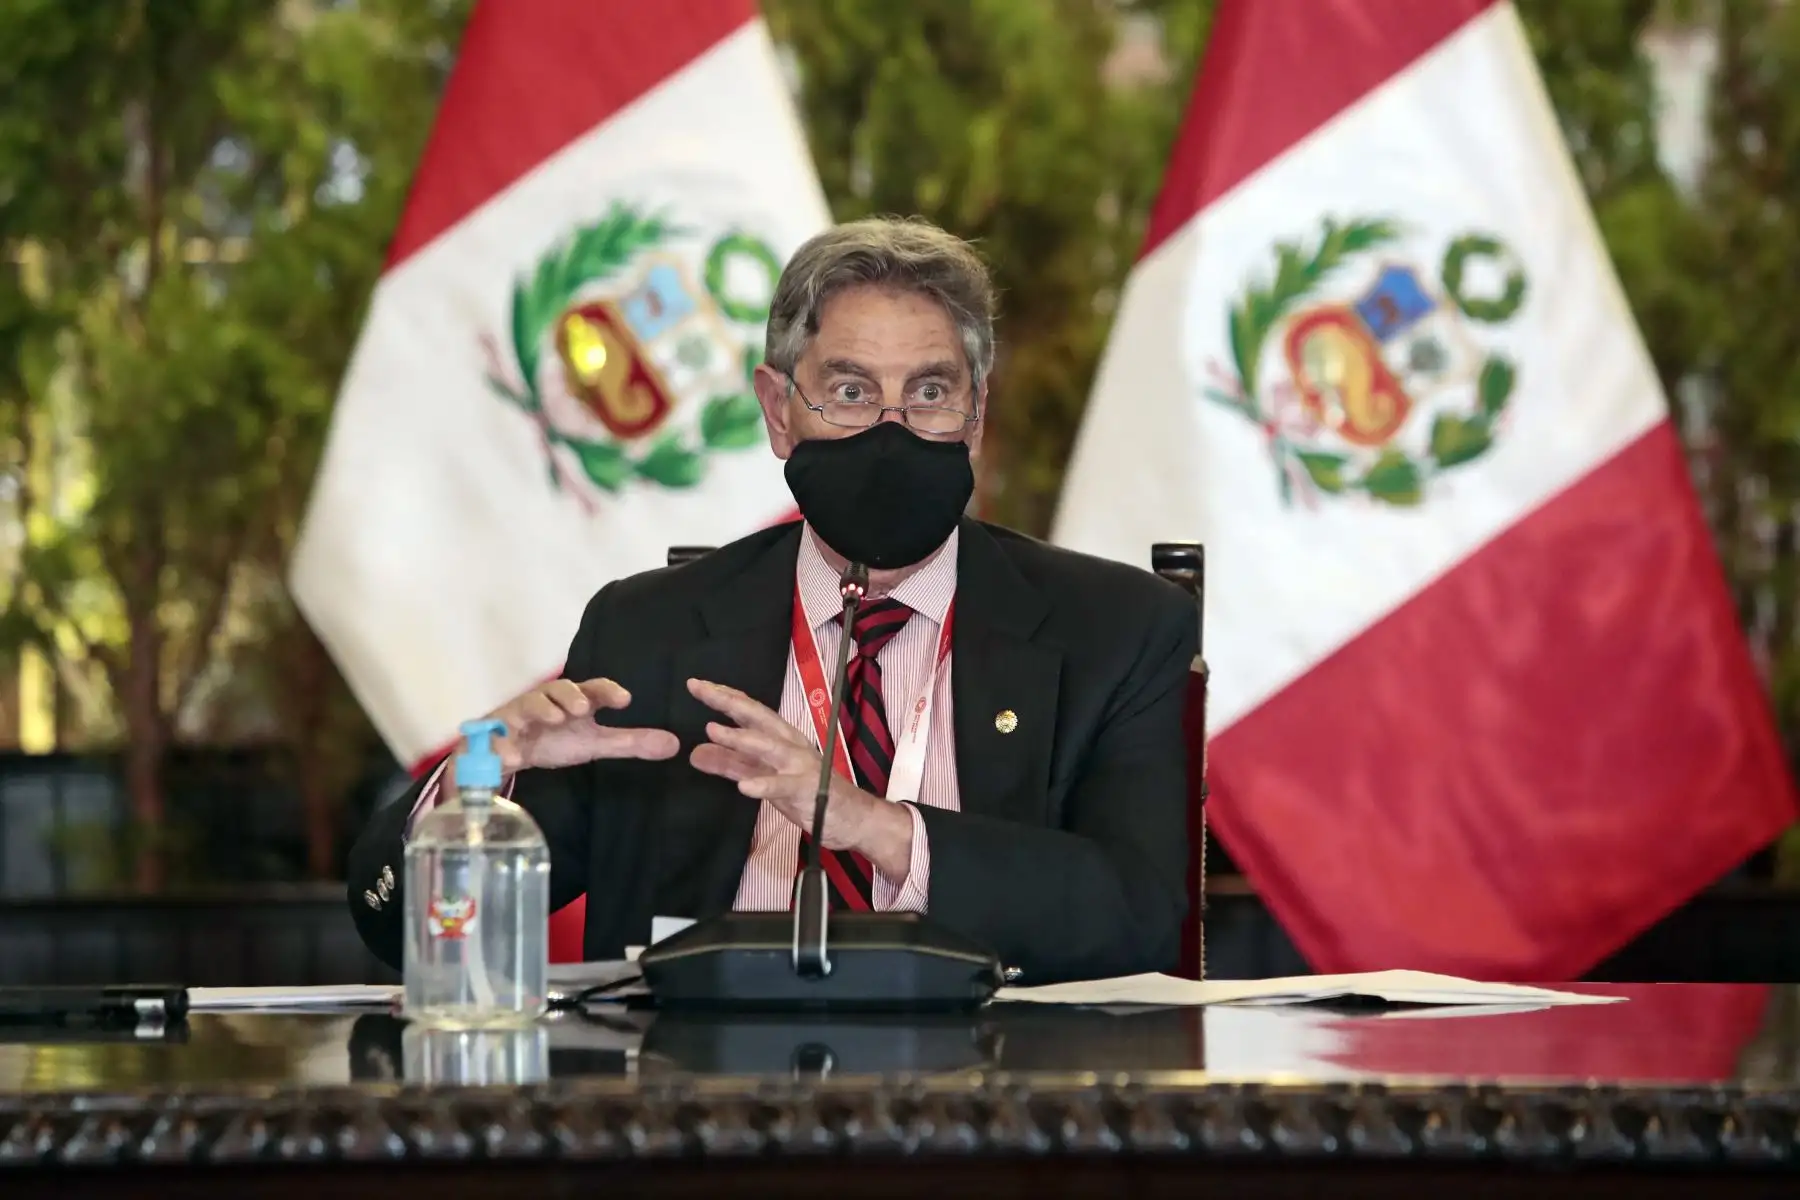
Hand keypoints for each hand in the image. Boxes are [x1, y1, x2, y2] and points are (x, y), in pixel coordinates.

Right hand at [470, 678, 679, 777]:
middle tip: (585, 707)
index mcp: (576, 700)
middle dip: (573, 694)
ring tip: (559, 717)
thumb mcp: (594, 743)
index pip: (594, 689)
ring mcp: (524, 710)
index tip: (624, 700)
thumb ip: (631, 743)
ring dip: (545, 707)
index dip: (608, 691)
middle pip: (561, 688)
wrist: (509, 752)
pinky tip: (517, 747)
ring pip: (533, 701)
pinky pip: (504, 727)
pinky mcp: (500, 726)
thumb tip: (675, 745)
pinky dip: (510, 733)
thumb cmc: (554, 739)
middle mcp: (550, 699)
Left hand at [685, 678, 911, 877]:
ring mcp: (801, 765)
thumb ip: (731, 765)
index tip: (696, 685)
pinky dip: (764, 785)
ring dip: (740, 738)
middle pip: (757, 718)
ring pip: (769, 746)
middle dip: (728, 702)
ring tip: (712, 731)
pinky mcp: (808, 790)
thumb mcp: (763, 777)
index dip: (724, 697)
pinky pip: (784, 786)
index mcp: (781, 738)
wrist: (854, 819)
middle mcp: (790, 745)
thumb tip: (696, 753)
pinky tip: (745, 788)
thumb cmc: (808, 794)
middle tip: (699, 688)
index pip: (750, 712)